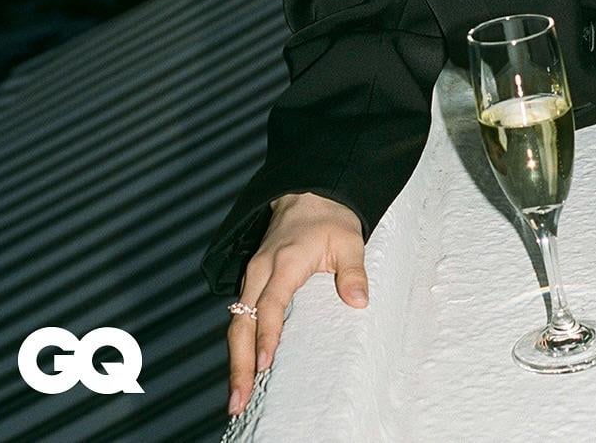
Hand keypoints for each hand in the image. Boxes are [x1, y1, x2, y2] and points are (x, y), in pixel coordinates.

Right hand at [226, 192, 368, 416]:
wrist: (308, 195)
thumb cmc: (330, 218)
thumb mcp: (349, 239)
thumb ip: (353, 271)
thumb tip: (360, 301)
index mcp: (285, 261)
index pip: (271, 304)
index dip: (267, 335)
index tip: (265, 365)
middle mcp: (262, 270)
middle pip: (242, 321)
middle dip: (239, 363)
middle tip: (238, 400)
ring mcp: (253, 276)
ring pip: (236, 323)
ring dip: (235, 361)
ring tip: (236, 399)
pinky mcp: (253, 282)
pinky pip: (241, 317)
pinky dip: (239, 346)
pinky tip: (243, 372)